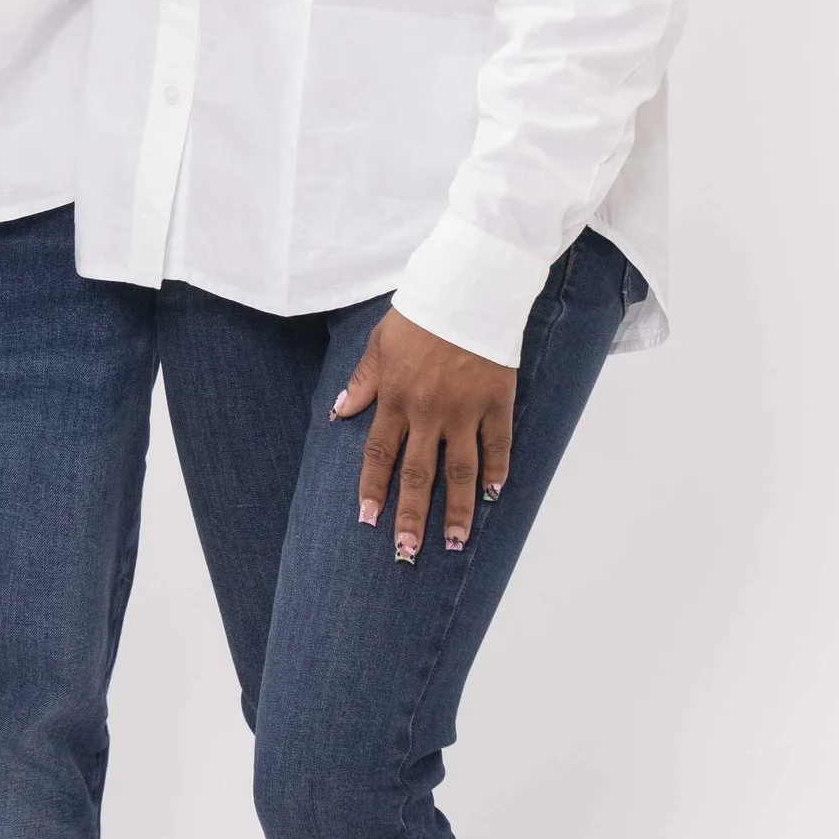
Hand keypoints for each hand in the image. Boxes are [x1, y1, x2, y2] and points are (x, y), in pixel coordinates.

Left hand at [333, 310, 516, 561]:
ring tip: (455, 543)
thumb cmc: (422, 311)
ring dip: (456, 511)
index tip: (368, 520)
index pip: (380, 454)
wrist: (469, 287)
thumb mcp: (381, 342)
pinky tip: (493, 497)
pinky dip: (497, 473)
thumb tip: (340, 413)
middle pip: (418, 474)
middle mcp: (428, 412)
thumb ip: (363, 382)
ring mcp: (465, 410)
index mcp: (396, 398)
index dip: (373, 488)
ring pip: (460, 472)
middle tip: (407, 551)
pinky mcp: (496, 402)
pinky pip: (498, 446)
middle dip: (411, 516)